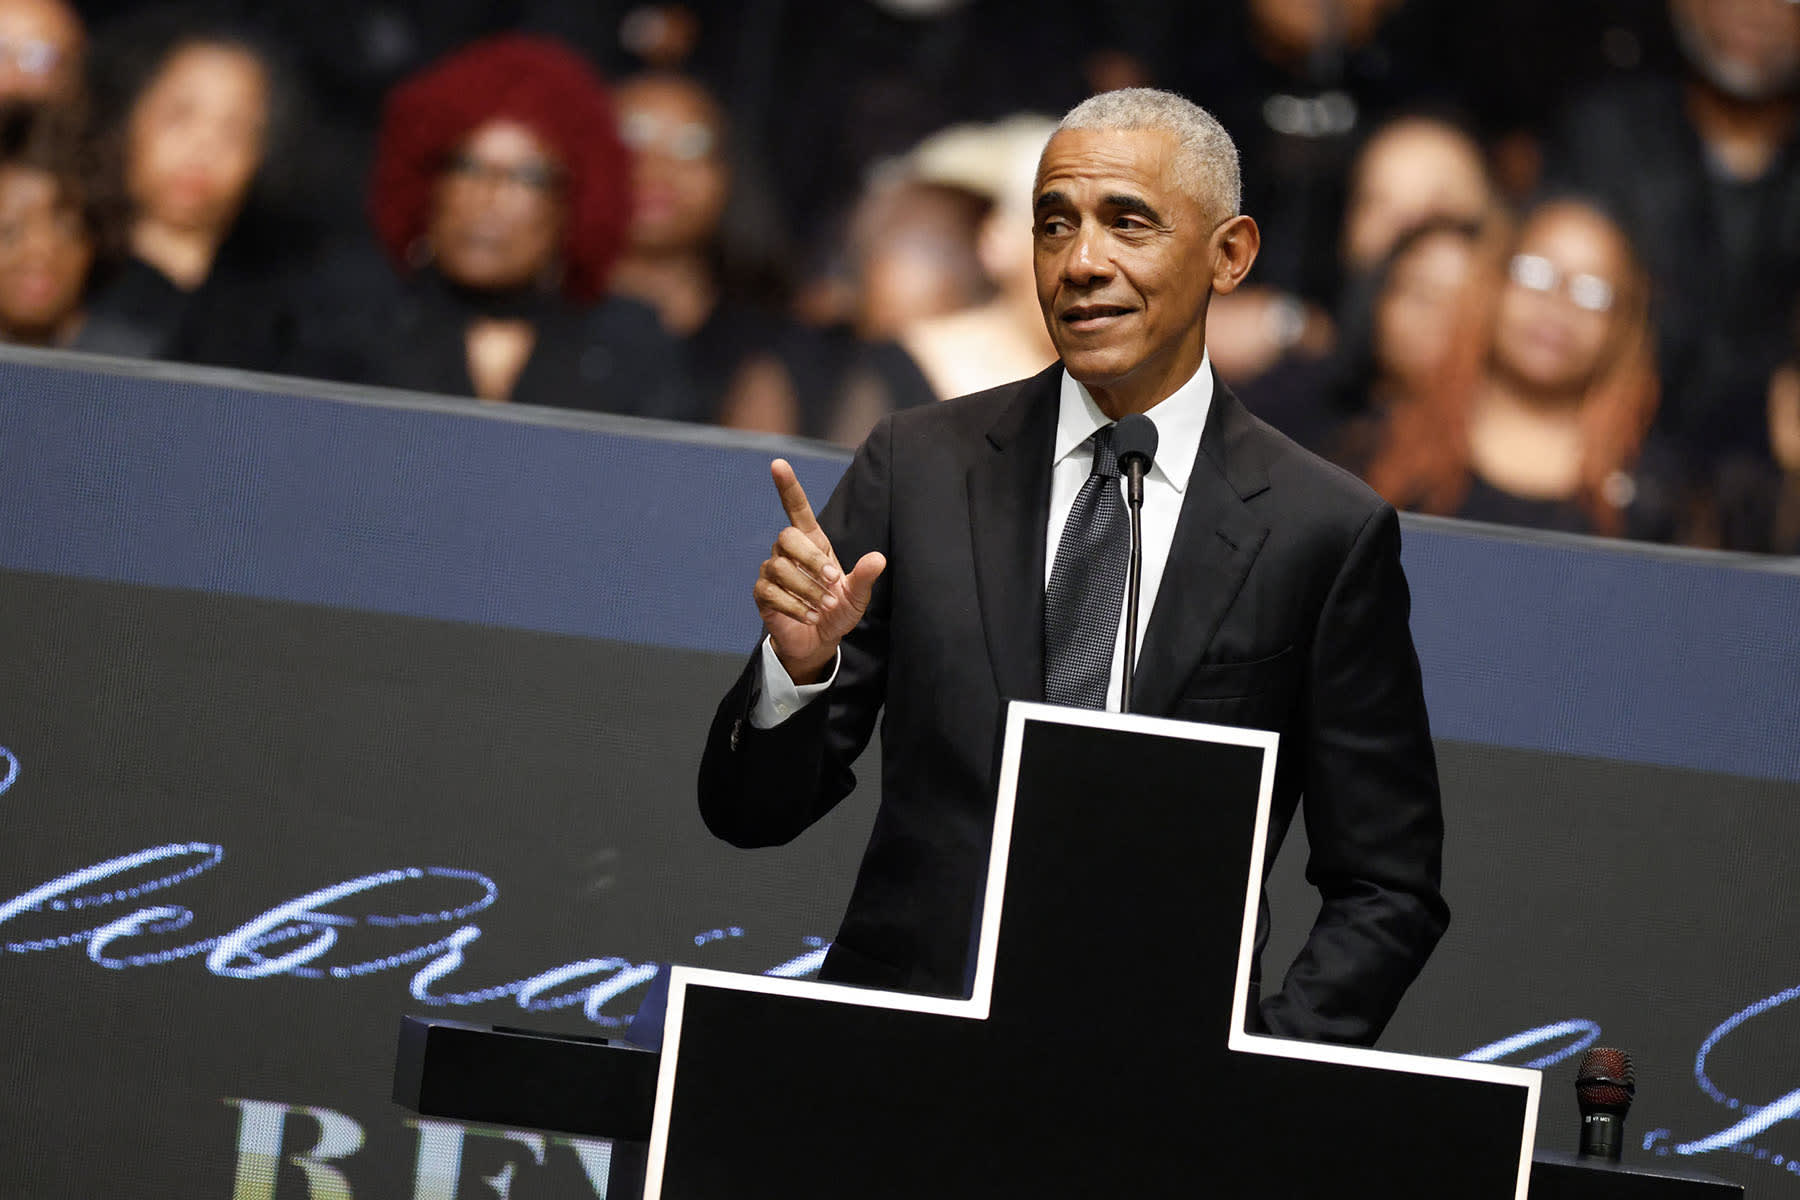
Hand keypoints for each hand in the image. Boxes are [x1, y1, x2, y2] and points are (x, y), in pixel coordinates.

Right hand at [755, 459, 886, 683]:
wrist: (818, 640)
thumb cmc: (838, 610)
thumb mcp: (857, 595)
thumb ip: (865, 577)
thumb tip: (878, 558)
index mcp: (811, 542)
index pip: (795, 508)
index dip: (787, 486)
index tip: (778, 464)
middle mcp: (788, 551)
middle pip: (787, 536)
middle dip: (812, 561)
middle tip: (833, 583)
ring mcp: (772, 571)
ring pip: (781, 569)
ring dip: (808, 591)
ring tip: (824, 608)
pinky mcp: (763, 593)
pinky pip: (772, 593)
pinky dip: (795, 607)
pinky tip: (809, 617)